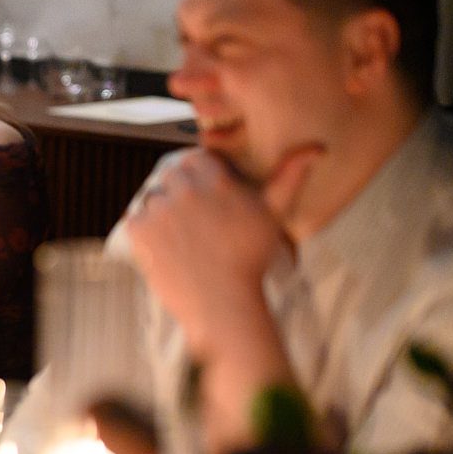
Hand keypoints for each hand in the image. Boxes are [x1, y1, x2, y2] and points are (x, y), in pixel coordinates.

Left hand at [124, 146, 318, 358]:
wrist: (222, 305)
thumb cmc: (250, 260)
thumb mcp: (274, 215)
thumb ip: (289, 176)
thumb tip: (316, 148)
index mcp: (216, 182)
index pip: (196, 159)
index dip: (199, 177)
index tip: (205, 198)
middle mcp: (187, 190)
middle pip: (172, 175)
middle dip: (180, 193)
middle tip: (193, 223)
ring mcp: (160, 210)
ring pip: (153, 197)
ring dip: (162, 212)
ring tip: (181, 239)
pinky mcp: (140, 231)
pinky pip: (135, 220)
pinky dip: (145, 233)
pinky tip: (165, 249)